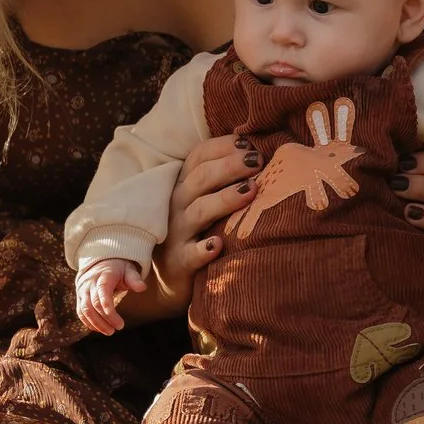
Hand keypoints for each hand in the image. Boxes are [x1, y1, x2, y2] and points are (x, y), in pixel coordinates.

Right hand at [76, 258, 145, 335]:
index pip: (102, 295)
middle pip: (93, 305)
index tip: (120, 324)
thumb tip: (142, 288)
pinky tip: (100, 329)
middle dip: (104, 320)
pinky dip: (89, 322)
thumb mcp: (129, 270)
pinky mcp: (79, 297)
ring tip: (109, 332)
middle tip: (117, 329)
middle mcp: (89, 283)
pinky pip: (80, 312)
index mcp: (103, 276)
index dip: (109, 311)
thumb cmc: (118, 269)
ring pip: (84, 310)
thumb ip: (134, 279)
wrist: (100, 262)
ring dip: (96, 324)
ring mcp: (82, 290)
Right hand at [116, 134, 260, 325]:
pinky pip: (190, 255)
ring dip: (226, 199)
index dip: (223, 147)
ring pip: (200, 211)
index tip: (250, 144)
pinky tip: (218, 244)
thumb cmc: (194, 232)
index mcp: (183, 185)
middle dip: (230, 166)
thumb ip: (220, 179)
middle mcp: (176, 204)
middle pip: (202, 178)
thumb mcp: (201, 201)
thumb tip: (258, 153)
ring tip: (251, 191)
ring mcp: (176, 233)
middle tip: (258, 161)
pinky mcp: (179, 262)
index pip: (199, 156)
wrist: (165, 279)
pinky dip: (203, 249)